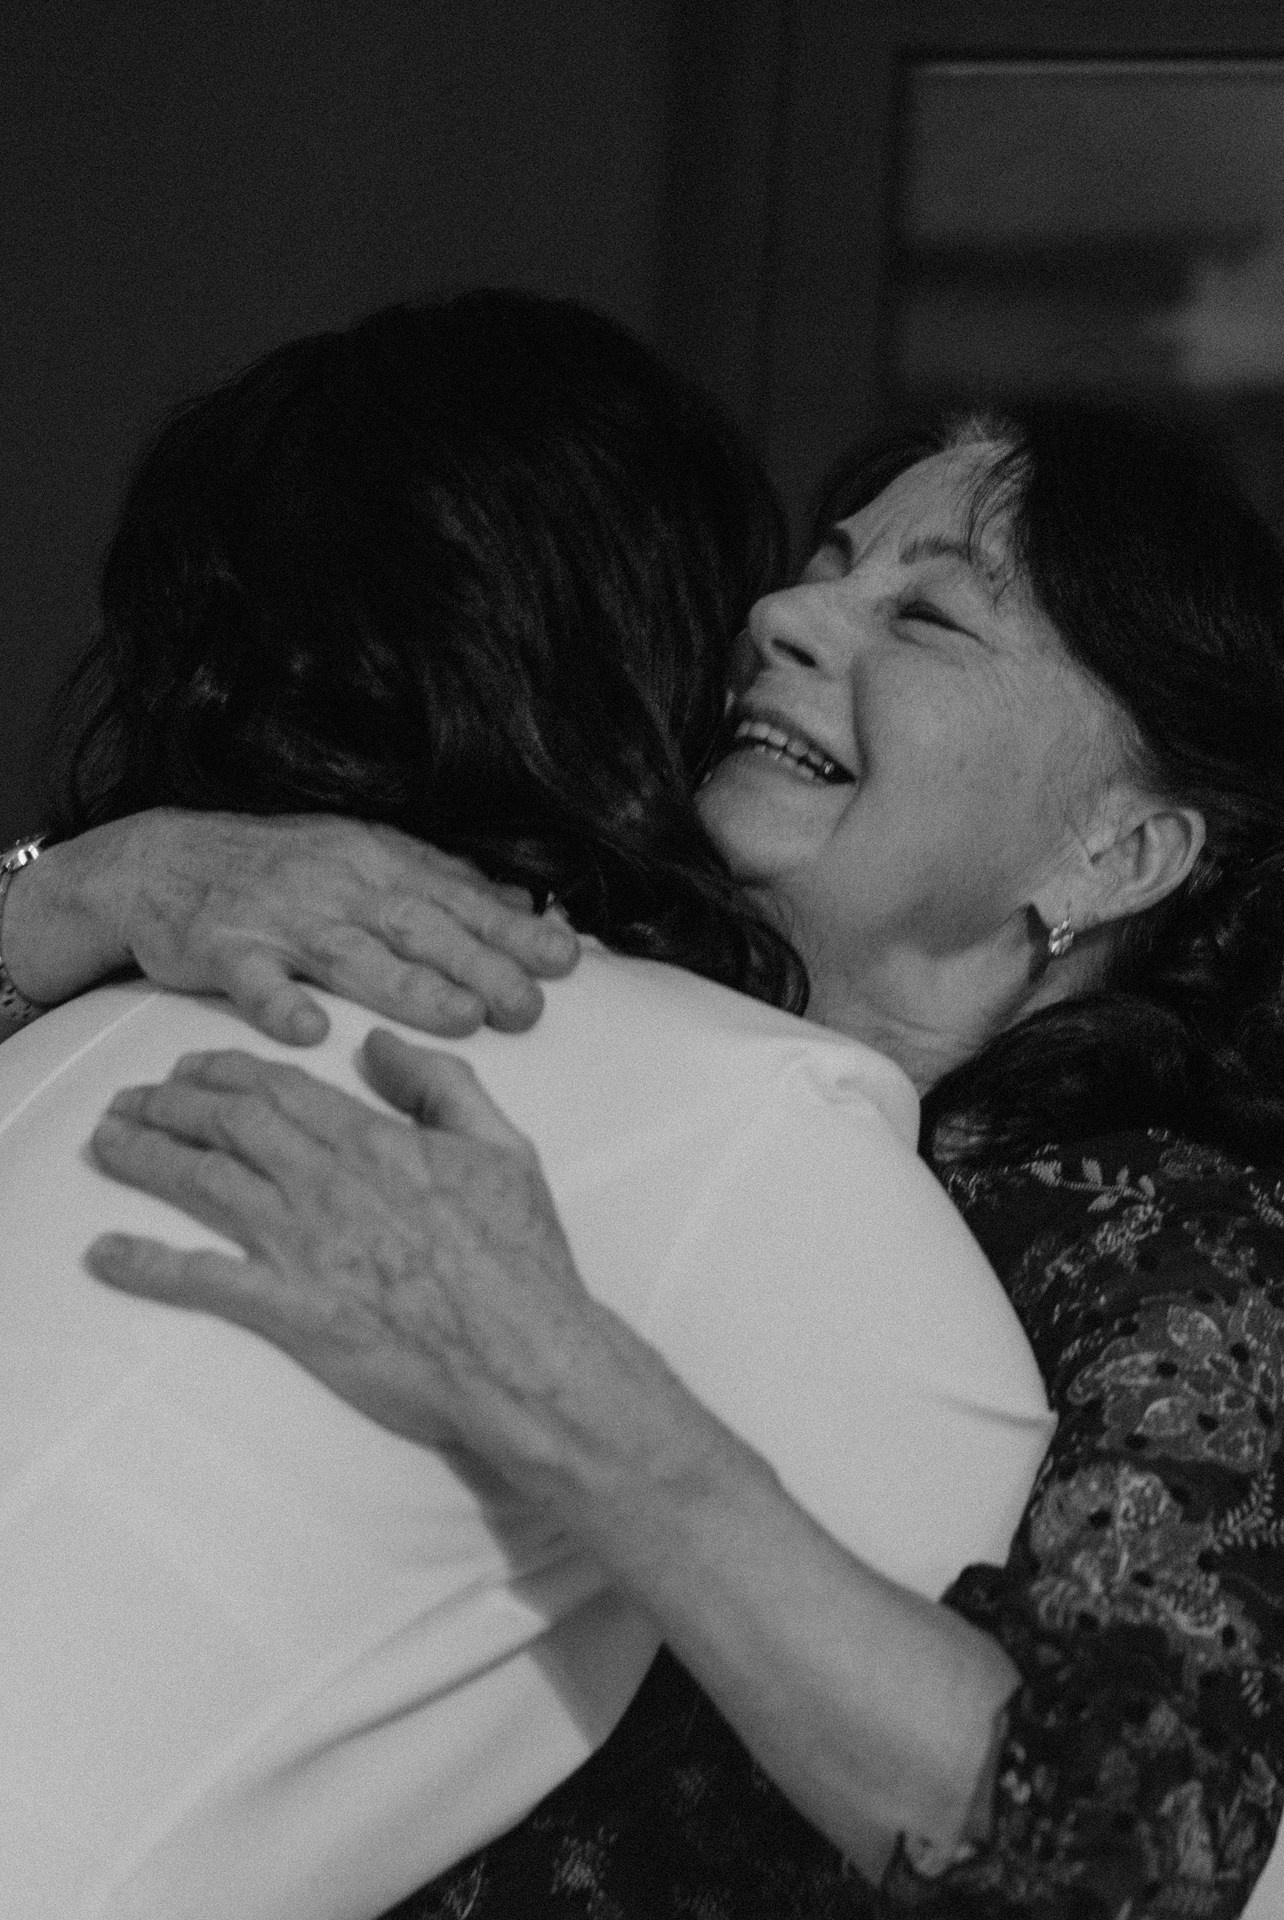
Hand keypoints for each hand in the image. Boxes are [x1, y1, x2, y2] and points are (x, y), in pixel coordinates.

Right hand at [4, 812, 577, 1042]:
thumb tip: (521, 902)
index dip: (511, 930)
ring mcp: (280, 918)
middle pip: (418, 927)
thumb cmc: (277, 866)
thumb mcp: (363, 854)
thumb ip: (440, 882)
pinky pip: (253, 979)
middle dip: (479, 964)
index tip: (564, 958)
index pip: (457, 900)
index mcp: (377, 863)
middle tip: (528, 1004)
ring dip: (407, 987)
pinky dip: (280, 1003)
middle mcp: (337, 887)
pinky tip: (311, 1031)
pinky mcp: (222, 948)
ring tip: (461, 1019)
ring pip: (351, 955)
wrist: (160, 859)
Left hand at [85, 1031, 600, 1480]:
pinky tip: (105, 1253)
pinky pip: (204, 1281)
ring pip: (204, 1182)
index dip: (222, 1070)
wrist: (525, 1355)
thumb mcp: (502, 1146)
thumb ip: (441, 1085)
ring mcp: (304, 1246)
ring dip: (145, 1156)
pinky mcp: (292, 1310)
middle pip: (228, 1124)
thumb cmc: (523, 1259)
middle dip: (169, 1102)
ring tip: (106, 1141)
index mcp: (376, 1141)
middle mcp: (328, 1183)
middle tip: (131, 1098)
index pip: (280, 1088)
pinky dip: (148, 1264)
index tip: (188, 1066)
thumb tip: (382, 1046)